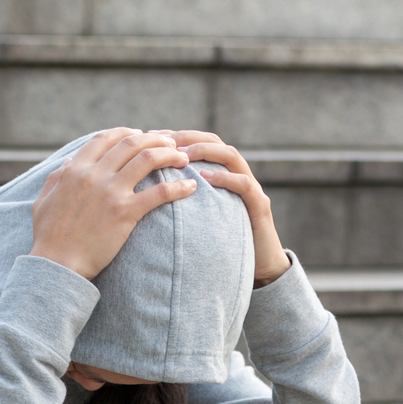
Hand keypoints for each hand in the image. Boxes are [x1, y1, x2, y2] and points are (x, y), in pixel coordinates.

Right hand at [30, 128, 195, 280]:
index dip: (126, 132)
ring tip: (183, 158)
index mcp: (75, 170)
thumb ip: (55, 178)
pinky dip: (179, 188)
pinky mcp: (126, 213)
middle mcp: (94, 175)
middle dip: (155, 138)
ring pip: (148, 159)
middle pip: (132, 143)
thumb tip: (68, 162)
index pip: (105, 138)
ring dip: (170, 154)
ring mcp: (111, 192)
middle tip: (170, 143)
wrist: (58, 265)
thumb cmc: (49, 237)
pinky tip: (190, 187)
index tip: (141, 134)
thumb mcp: (43, 201)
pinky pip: (160, 193)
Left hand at [166, 131, 290, 285]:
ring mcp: (251, 188)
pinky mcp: (260, 205)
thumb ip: (181, 202)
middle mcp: (237, 174)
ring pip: (232, 156)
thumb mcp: (198, 218)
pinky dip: (225, 178)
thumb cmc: (221, 243)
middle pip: (216, 141)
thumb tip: (142, 197)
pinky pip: (244, 185)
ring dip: (207, 151)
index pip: (200, 143)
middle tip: (166, 140)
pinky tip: (205, 177)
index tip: (153, 136)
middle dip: (190, 137)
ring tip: (184, 153)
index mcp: (221, 174)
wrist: (259, 267)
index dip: (178, 136)